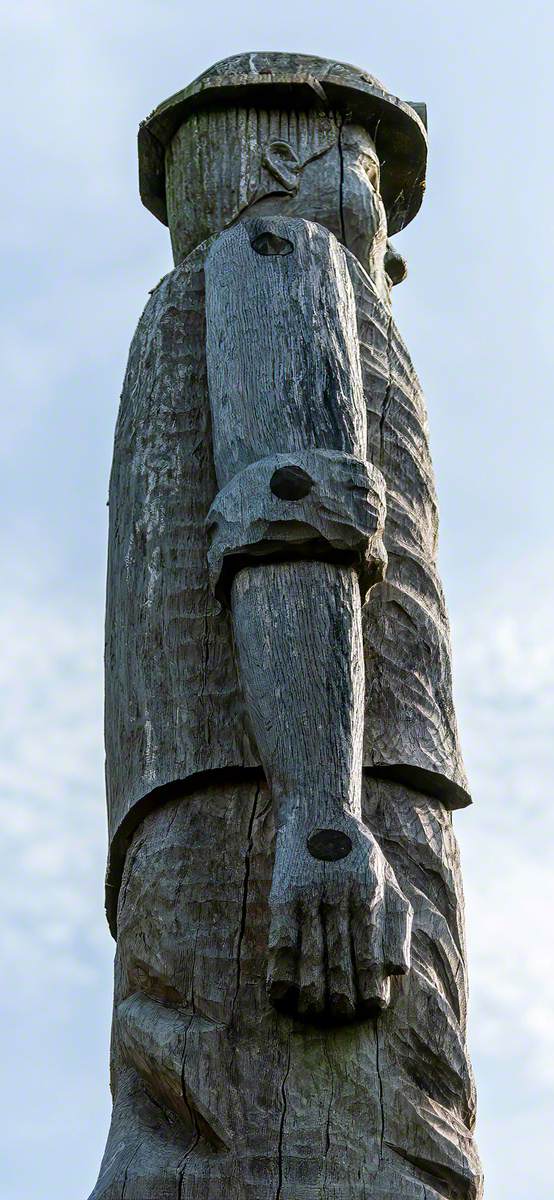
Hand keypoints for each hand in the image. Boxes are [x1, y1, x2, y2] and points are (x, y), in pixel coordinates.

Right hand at [267, 813, 411, 1020]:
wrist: (318, 811)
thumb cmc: (360, 854)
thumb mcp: (389, 881)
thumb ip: (396, 926)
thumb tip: (395, 972)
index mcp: (368, 895)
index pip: (369, 956)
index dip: (369, 990)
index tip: (370, 1009)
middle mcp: (338, 897)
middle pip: (337, 963)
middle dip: (340, 999)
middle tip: (341, 1018)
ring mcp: (307, 896)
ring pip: (308, 958)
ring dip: (310, 993)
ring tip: (314, 1013)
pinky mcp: (281, 896)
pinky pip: (280, 941)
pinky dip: (280, 971)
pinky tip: (282, 993)